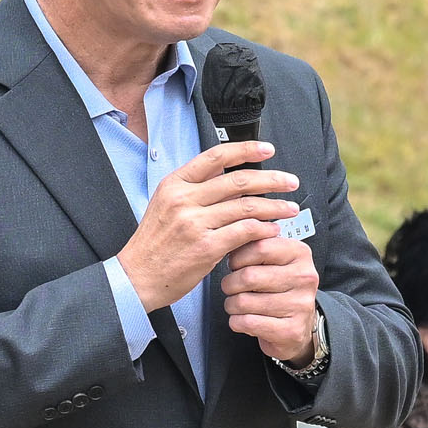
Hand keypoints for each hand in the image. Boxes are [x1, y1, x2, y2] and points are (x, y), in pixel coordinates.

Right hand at [117, 142, 298, 312]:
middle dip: (271, 179)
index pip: (215, 157)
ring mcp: (194, 223)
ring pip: (246, 206)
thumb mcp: (166, 205)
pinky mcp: (206, 247)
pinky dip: (263, 229)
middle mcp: (184, 199)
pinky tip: (273, 230)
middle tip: (290, 181)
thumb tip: (230, 178)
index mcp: (175, 184)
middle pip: (238, 181)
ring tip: (289, 208)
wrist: (136, 278)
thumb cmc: (155, 244)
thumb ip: (194, 190)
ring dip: (274, 207)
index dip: (246, 150)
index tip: (268, 149)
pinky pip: (244, 232)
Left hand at [221, 235, 318, 363]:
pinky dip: (236, 321)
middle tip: (231, 286)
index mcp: (300, 253)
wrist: (297, 326)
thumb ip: (257, 246)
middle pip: (249, 276)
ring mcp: (300, 305)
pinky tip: (243, 319)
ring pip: (244, 301)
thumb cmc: (279, 290)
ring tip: (237, 303)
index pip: (260, 247)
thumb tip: (232, 238)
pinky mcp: (291, 330)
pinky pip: (247, 322)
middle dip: (230, 283)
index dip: (238, 256)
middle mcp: (304, 277)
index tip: (235, 264)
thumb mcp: (274, 261)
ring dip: (231, 304)